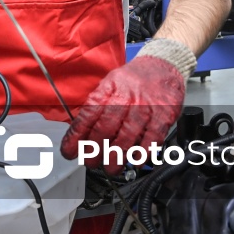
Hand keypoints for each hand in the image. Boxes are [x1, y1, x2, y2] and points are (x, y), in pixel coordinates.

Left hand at [60, 56, 185, 174]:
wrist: (163, 65)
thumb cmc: (134, 78)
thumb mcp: (110, 83)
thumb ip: (97, 105)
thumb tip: (80, 130)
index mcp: (109, 90)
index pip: (88, 115)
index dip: (76, 136)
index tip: (69, 152)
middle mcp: (126, 98)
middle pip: (106, 129)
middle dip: (94, 151)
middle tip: (90, 163)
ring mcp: (145, 107)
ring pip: (127, 136)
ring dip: (116, 157)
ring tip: (111, 168)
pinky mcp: (164, 115)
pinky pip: (152, 138)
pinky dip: (143, 153)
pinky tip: (136, 161)